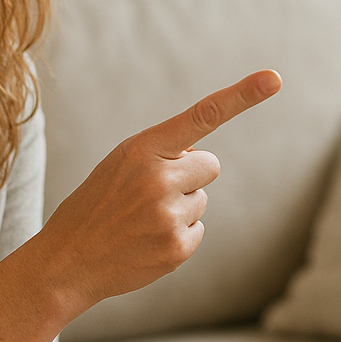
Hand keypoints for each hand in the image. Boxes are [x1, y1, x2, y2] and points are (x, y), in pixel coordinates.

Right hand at [36, 69, 281, 311]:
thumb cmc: (95, 206)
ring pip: (202, 200)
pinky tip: (147, 240)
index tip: (274, 79)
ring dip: (180, 207)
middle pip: (210, 165)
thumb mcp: (119, 165)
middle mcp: (159, 178)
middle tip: (151, 193)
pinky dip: (179, 235)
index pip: (202, 115)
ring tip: (141, 220)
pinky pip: (198, 229)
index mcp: (142, 149)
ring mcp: (170, 215)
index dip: (242, 95)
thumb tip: (203, 159)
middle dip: (190, 176)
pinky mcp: (178, 247)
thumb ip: (162, 153)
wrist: (66, 262)